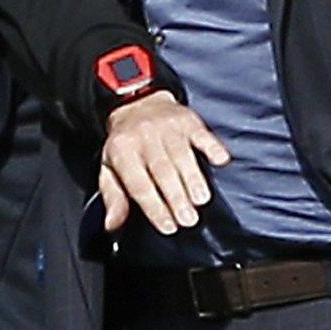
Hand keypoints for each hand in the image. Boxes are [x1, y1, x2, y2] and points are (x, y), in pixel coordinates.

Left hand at [99, 90, 230, 234]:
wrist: (136, 102)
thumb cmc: (125, 144)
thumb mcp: (110, 168)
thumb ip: (114, 197)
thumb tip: (112, 225)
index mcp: (122, 151)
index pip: (138, 184)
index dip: (153, 207)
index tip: (168, 227)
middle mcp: (144, 137)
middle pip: (161, 170)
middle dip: (175, 196)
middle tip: (188, 219)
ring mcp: (166, 127)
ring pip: (181, 154)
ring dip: (193, 178)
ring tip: (201, 200)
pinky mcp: (187, 120)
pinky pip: (201, 133)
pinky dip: (212, 146)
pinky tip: (220, 161)